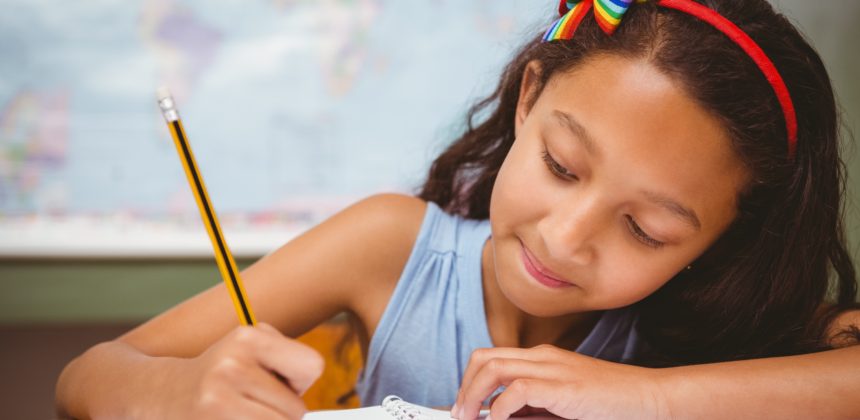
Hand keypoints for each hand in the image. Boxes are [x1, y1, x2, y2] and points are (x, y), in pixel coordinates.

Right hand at [158, 323, 323, 418]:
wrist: (158, 394)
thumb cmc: (221, 374)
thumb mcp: (251, 348)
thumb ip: (290, 362)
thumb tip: (315, 416)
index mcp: (247, 338)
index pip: (312, 367)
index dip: (300, 380)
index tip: (276, 380)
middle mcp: (230, 368)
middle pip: (296, 411)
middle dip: (281, 412)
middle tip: (250, 404)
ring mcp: (216, 404)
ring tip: (240, 414)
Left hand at [451, 345, 669, 419]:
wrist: (647, 397)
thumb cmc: (609, 403)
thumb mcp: (562, 404)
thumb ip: (533, 408)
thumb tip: (500, 417)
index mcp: (541, 359)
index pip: (491, 359)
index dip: (469, 382)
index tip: (462, 407)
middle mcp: (542, 357)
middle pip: (484, 358)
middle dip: (464, 387)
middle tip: (461, 414)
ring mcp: (552, 368)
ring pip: (493, 368)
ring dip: (473, 395)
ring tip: (470, 418)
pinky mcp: (562, 385)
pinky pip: (517, 388)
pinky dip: (502, 407)